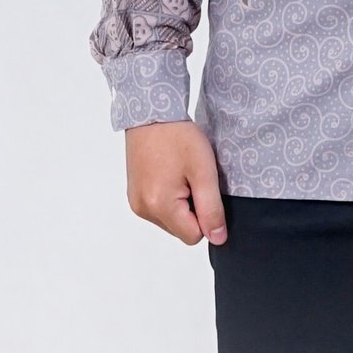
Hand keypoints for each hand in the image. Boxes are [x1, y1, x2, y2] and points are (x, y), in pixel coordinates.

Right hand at [123, 119, 228, 244]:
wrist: (151, 113)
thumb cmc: (178, 137)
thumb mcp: (204, 172)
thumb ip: (212, 209)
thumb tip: (218, 238)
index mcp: (160, 206)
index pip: (194, 236)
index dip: (206, 215)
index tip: (203, 188)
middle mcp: (143, 210)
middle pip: (181, 230)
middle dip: (192, 209)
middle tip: (192, 178)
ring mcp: (136, 203)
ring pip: (170, 220)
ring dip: (181, 204)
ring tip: (181, 173)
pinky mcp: (134, 195)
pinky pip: (158, 209)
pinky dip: (169, 197)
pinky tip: (171, 173)